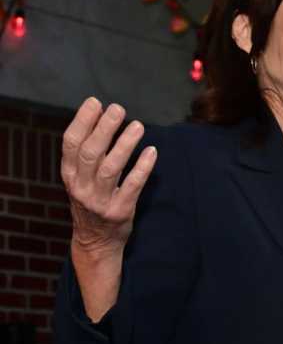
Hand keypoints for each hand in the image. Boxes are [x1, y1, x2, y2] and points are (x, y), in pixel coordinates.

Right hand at [61, 98, 156, 259]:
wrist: (96, 241)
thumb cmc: (92, 200)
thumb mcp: (80, 179)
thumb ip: (87, 154)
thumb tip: (100, 117)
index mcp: (69, 175)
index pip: (71, 143)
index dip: (82, 121)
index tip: (95, 102)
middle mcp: (81, 187)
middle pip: (91, 153)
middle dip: (104, 128)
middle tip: (118, 109)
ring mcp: (100, 200)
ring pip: (110, 168)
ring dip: (124, 145)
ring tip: (138, 126)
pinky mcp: (120, 211)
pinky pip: (133, 186)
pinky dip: (142, 168)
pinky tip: (151, 151)